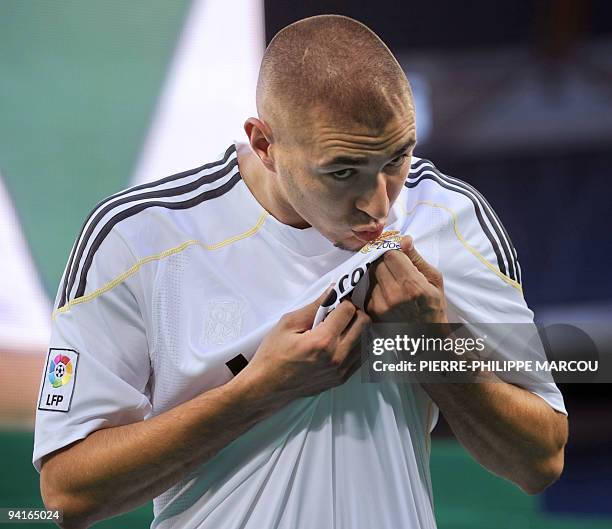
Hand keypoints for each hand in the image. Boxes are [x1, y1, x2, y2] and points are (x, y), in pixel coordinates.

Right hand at [243, 288, 370, 400]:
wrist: (267, 387)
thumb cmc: (273, 354)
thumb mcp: (288, 324)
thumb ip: (314, 306)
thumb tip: (333, 290)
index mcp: (323, 341)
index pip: (349, 310)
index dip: (341, 301)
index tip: (333, 302)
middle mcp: (338, 357)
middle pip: (364, 323)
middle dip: (353, 313)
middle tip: (338, 313)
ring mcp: (342, 370)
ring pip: (367, 339)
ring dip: (357, 329)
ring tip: (339, 328)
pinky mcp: (342, 379)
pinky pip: (362, 356)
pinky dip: (356, 344)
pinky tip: (340, 342)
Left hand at [365, 236, 447, 323]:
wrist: (425, 338)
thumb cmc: (433, 308)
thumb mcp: (434, 281)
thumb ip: (417, 259)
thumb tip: (404, 240)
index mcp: (412, 286)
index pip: (390, 254)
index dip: (394, 251)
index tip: (398, 253)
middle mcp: (393, 295)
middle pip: (378, 263)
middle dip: (386, 261)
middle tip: (395, 266)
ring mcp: (380, 305)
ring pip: (371, 274)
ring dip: (379, 273)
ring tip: (393, 281)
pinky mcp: (371, 311)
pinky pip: (368, 288)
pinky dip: (376, 286)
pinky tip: (387, 292)